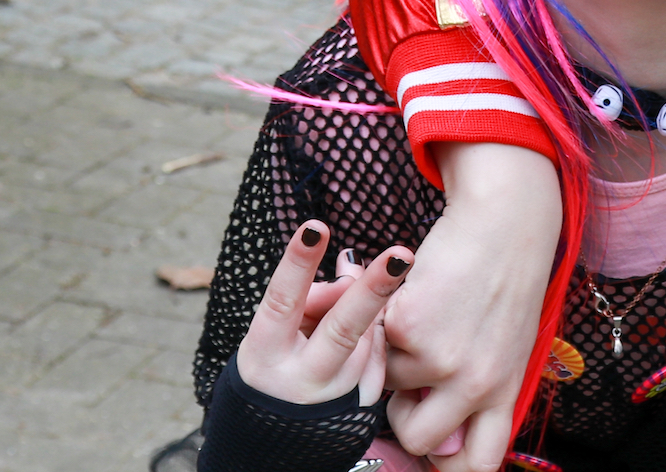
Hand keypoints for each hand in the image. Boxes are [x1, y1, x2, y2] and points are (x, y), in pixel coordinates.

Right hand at [237, 221, 408, 406]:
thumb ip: (312, 298)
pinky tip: (360, 336)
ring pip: (366, 335)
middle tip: (401, 255)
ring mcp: (334, 400)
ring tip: (347, 307)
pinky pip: (380, 354)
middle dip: (372, 290)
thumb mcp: (278, 332)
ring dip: (364, 310)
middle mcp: (299, 381)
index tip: (316, 226)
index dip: (298, 263)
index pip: (282, 301)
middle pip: (342, 329)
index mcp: (265, 356)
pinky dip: (374, 336)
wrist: (275, 439)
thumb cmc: (278, 362)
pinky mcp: (361, 409)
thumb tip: (354, 269)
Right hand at [383, 143, 562, 471]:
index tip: (434, 456)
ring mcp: (442, 356)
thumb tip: (439, 451)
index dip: (448, 469)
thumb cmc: (505, 280)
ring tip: (422, 318)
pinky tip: (414, 295)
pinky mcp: (409, 326)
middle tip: (412, 380)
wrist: (505, 219)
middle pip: (421, 440)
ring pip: (388, 385)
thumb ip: (481, 392)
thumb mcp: (509, 344)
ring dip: (393, 358)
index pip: (478, 463)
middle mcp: (476, 383)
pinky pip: (376, 342)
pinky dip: (383, 322)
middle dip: (405, 416)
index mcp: (504, 390)